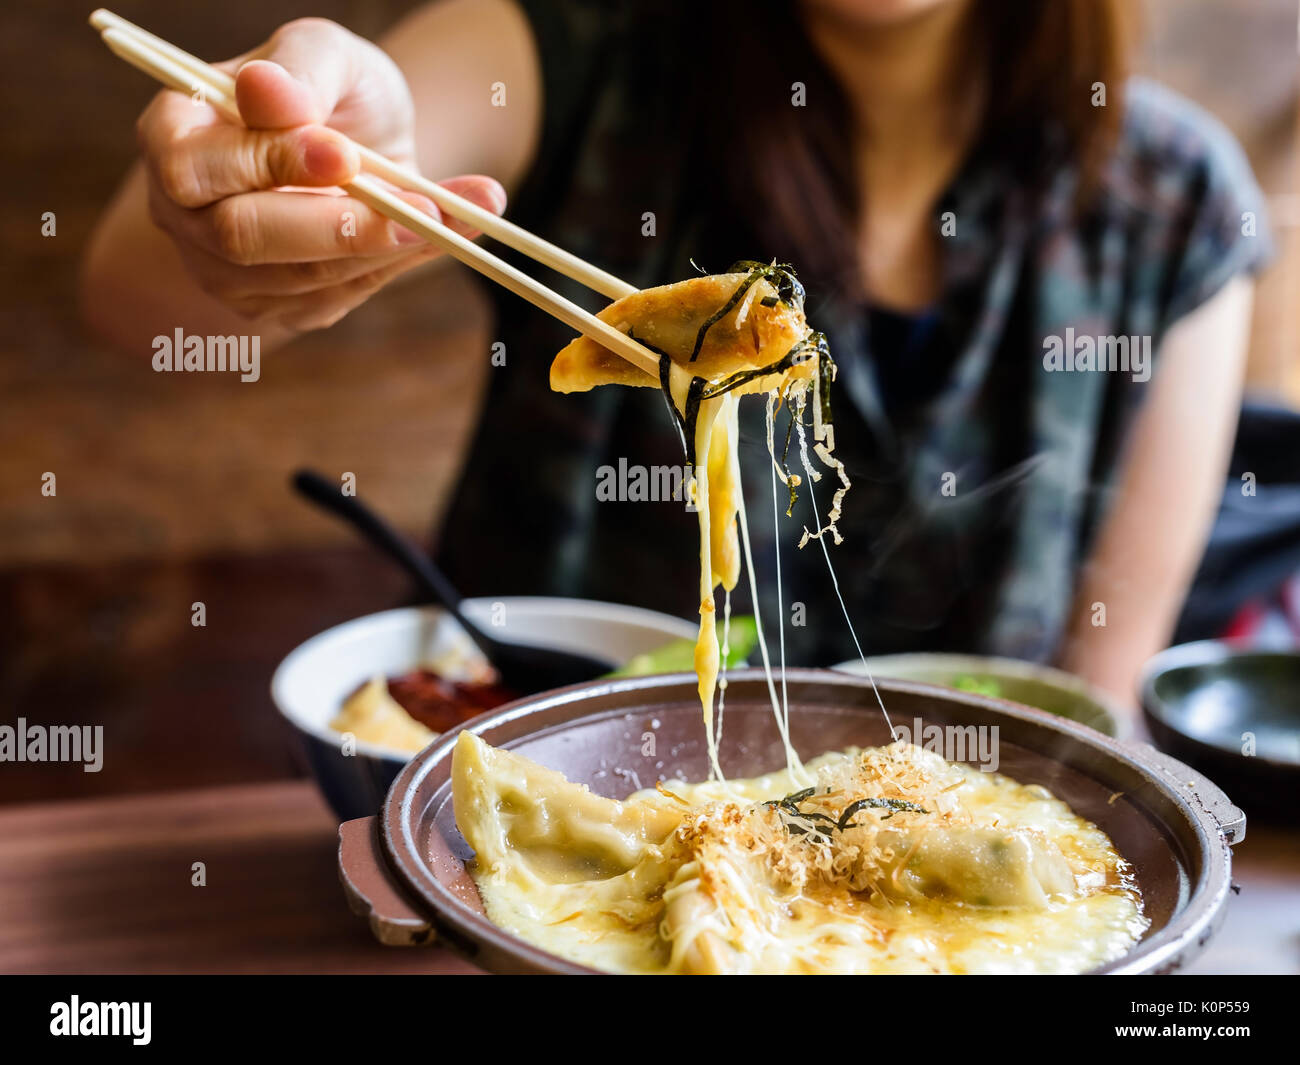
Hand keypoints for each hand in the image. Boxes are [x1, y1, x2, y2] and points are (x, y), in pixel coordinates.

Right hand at [136, 18, 504, 331]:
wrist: (370, 141)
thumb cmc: (332, 88)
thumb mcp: (326, 53)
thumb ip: (300, 67)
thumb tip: (266, 91)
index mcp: (173, 135)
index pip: (193, 170)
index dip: (267, 165)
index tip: (346, 155)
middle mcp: (186, 214)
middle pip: (243, 240)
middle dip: (337, 226)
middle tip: (424, 210)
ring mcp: (228, 272)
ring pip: (302, 277)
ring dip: (387, 247)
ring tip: (456, 213)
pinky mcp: (281, 308)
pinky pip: (339, 298)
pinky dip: (399, 265)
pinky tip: (446, 233)